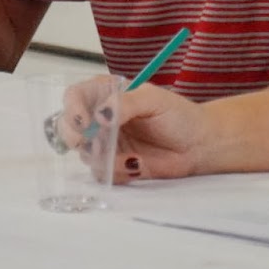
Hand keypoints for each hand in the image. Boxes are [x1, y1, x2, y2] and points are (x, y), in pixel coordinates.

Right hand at [61, 78, 209, 182]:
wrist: (199, 145)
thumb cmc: (179, 115)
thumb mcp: (153, 100)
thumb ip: (125, 104)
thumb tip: (100, 115)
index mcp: (107, 95)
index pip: (76, 96)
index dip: (73, 107)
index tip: (83, 120)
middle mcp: (101, 119)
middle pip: (69, 126)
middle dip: (74, 135)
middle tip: (88, 142)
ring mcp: (106, 144)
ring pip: (84, 153)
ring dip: (100, 156)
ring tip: (129, 156)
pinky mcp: (115, 166)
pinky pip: (101, 173)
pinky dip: (115, 171)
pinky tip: (138, 165)